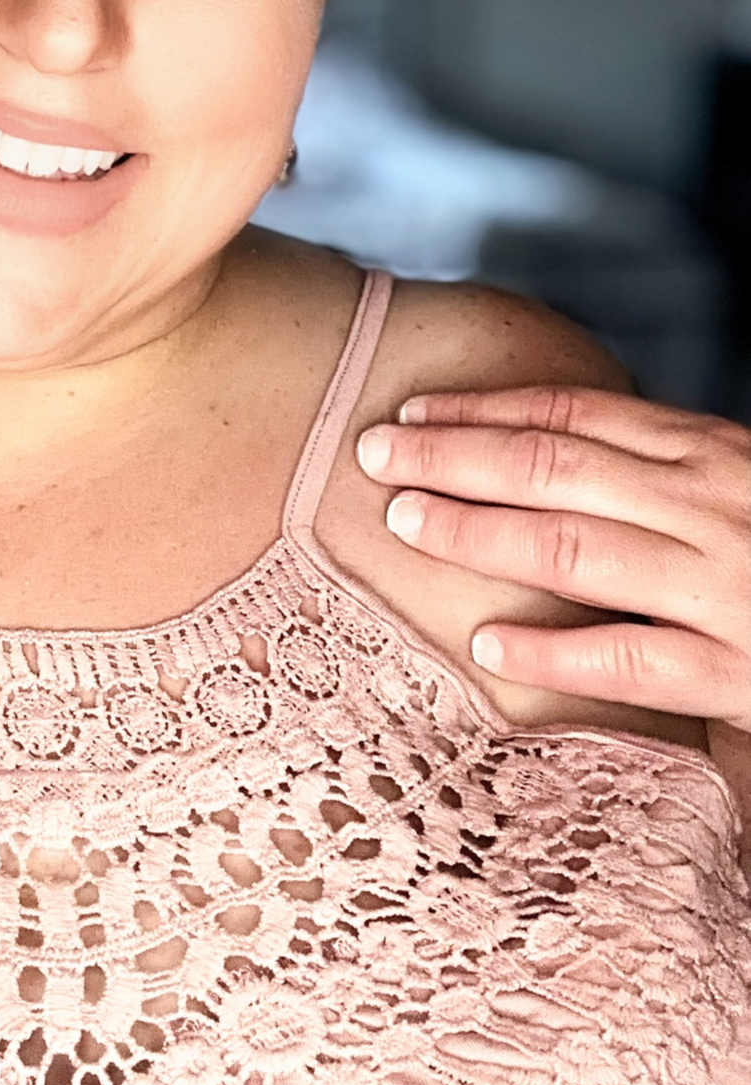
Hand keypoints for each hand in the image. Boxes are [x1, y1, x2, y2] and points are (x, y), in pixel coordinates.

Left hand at [355, 387, 750, 731]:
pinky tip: (488, 646)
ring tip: (405, 523)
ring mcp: (726, 586)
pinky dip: (553, 649)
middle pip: (553, 467)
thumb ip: (651, 471)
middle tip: (371, 455)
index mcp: (708, 450)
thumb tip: (539, 449)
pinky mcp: (742, 673)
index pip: (573, 416)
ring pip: (575, 549)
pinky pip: (631, 659)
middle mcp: (712, 503)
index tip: (410, 414)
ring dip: (477, 532)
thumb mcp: (730, 485)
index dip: (481, 411)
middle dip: (452, 456)